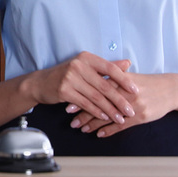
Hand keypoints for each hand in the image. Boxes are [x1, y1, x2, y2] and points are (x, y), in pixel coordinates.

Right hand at [19, 52, 138, 125]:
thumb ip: (107, 66)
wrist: (41, 82)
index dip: (124, 80)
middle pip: (104, 85)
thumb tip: (127, 63)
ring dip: (110, 110)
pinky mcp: (64, 91)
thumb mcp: (86, 66)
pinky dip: (96, 112)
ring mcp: (70, 78)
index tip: (135, 90)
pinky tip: (105, 117)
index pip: (109, 68)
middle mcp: (78, 66)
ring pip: (96, 97)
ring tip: (120, 118)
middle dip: (119, 100)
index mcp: (86, 58)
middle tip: (130, 110)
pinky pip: (85, 104)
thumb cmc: (66, 74)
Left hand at [69, 69, 177, 136]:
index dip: (81, 95)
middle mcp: (125, 93)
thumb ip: (113, 77)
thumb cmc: (148, 83)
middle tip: (70, 118)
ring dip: (93, 123)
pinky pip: (121, 126)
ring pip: (108, 116)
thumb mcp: (130, 77)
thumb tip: (92, 77)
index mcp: (121, 80)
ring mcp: (133, 106)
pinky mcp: (140, 117)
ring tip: (81, 128)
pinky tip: (98, 134)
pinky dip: (109, 130)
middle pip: (99, 103)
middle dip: (83, 111)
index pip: (96, 89)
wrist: (171, 90)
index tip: (68, 100)